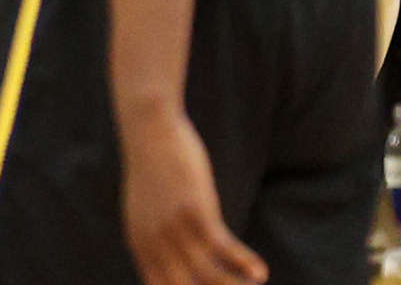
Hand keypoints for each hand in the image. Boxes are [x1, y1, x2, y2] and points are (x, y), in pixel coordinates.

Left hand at [121, 110, 267, 284]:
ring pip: (208, 274)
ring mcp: (174, 227)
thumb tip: (167, 252)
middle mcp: (154, 242)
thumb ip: (152, 235)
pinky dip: (243, 262)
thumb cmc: (151, 168)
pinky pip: (223, 246)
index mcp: (140, 244)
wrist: (148, 130)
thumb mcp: (144, 208)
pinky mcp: (195, 209)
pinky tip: (261, 272)